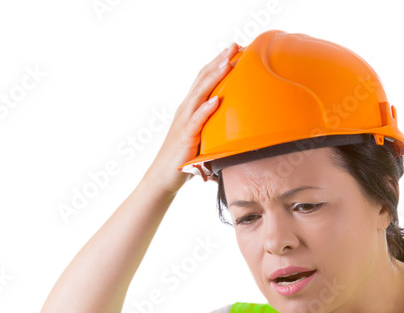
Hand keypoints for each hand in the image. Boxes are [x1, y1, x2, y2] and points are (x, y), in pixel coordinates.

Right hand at [143, 42, 239, 195]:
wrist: (164, 177)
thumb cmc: (186, 158)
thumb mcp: (204, 137)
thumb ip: (216, 127)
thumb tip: (239, 126)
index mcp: (191, 107)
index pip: (206, 79)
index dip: (219, 62)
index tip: (236, 49)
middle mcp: (186, 109)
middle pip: (203, 79)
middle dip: (219, 60)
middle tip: (235, 45)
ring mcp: (185, 121)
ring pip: (200, 94)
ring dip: (214, 77)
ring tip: (228, 62)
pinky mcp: (185, 137)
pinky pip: (196, 121)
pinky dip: (205, 109)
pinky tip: (216, 100)